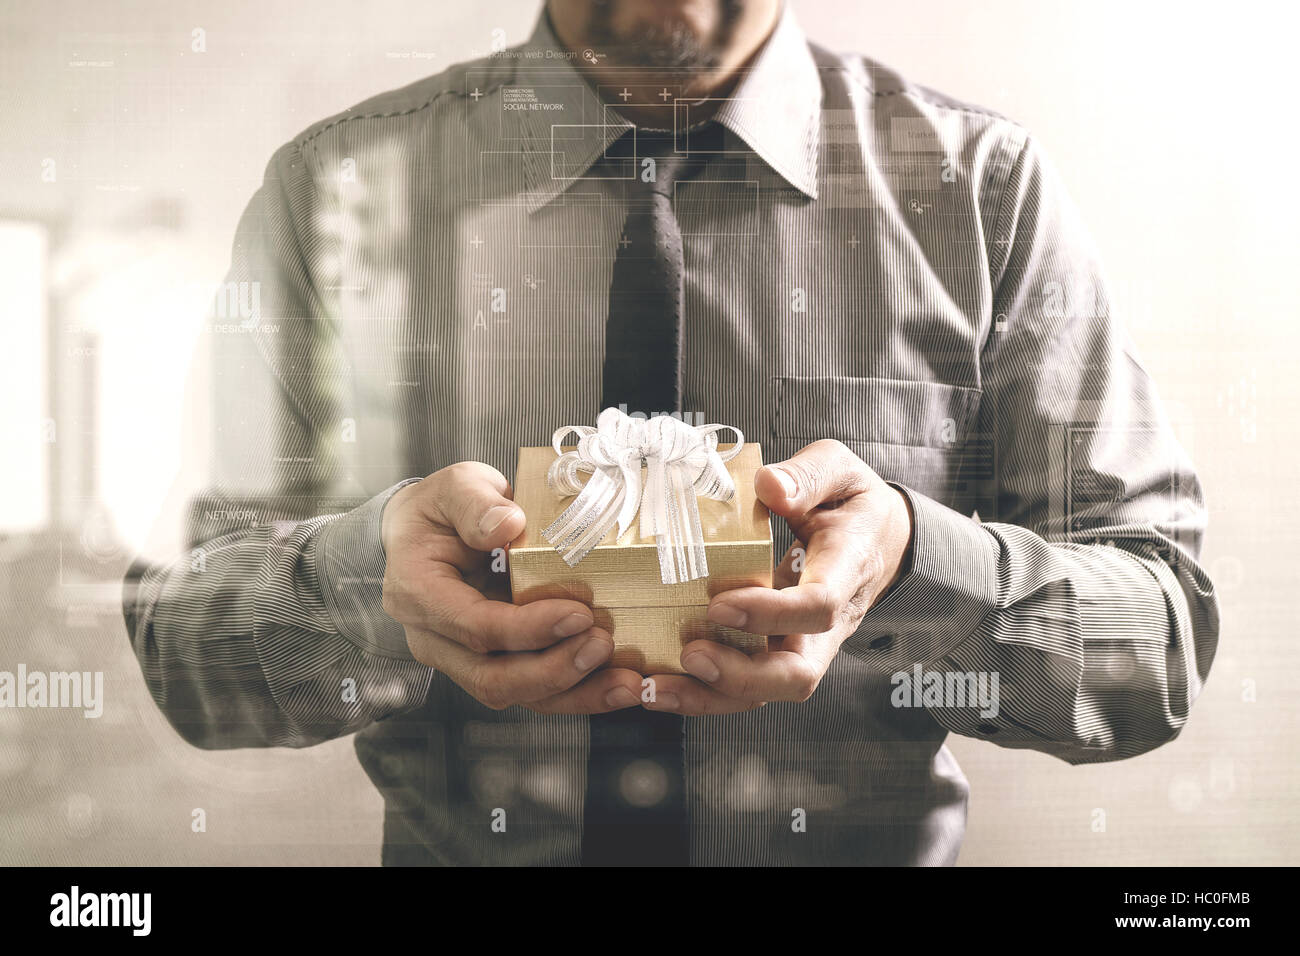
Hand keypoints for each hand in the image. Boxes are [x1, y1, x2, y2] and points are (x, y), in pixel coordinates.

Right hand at [380, 462, 643, 712]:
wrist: (428, 533)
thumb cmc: (441, 510)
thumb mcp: (455, 487)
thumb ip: (475, 502)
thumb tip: (508, 524)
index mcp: (419, 593)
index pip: (474, 626)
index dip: (528, 628)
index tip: (578, 613)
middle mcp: (436, 638)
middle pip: (493, 677)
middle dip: (554, 670)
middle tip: (603, 645)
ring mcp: (462, 659)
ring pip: (518, 694)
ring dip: (575, 694)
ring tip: (624, 683)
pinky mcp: (493, 665)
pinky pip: (535, 690)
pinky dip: (579, 692)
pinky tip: (618, 685)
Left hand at [642, 439, 913, 714]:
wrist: (878, 538)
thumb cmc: (852, 501)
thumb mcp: (839, 470)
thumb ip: (807, 476)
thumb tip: (768, 487)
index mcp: (846, 569)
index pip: (820, 607)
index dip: (772, 613)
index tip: (720, 603)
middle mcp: (828, 621)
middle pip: (796, 674)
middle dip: (741, 676)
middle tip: (690, 655)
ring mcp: (803, 642)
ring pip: (765, 691)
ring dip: (708, 696)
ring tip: (653, 688)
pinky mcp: (776, 650)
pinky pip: (743, 684)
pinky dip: (699, 692)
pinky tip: (653, 686)